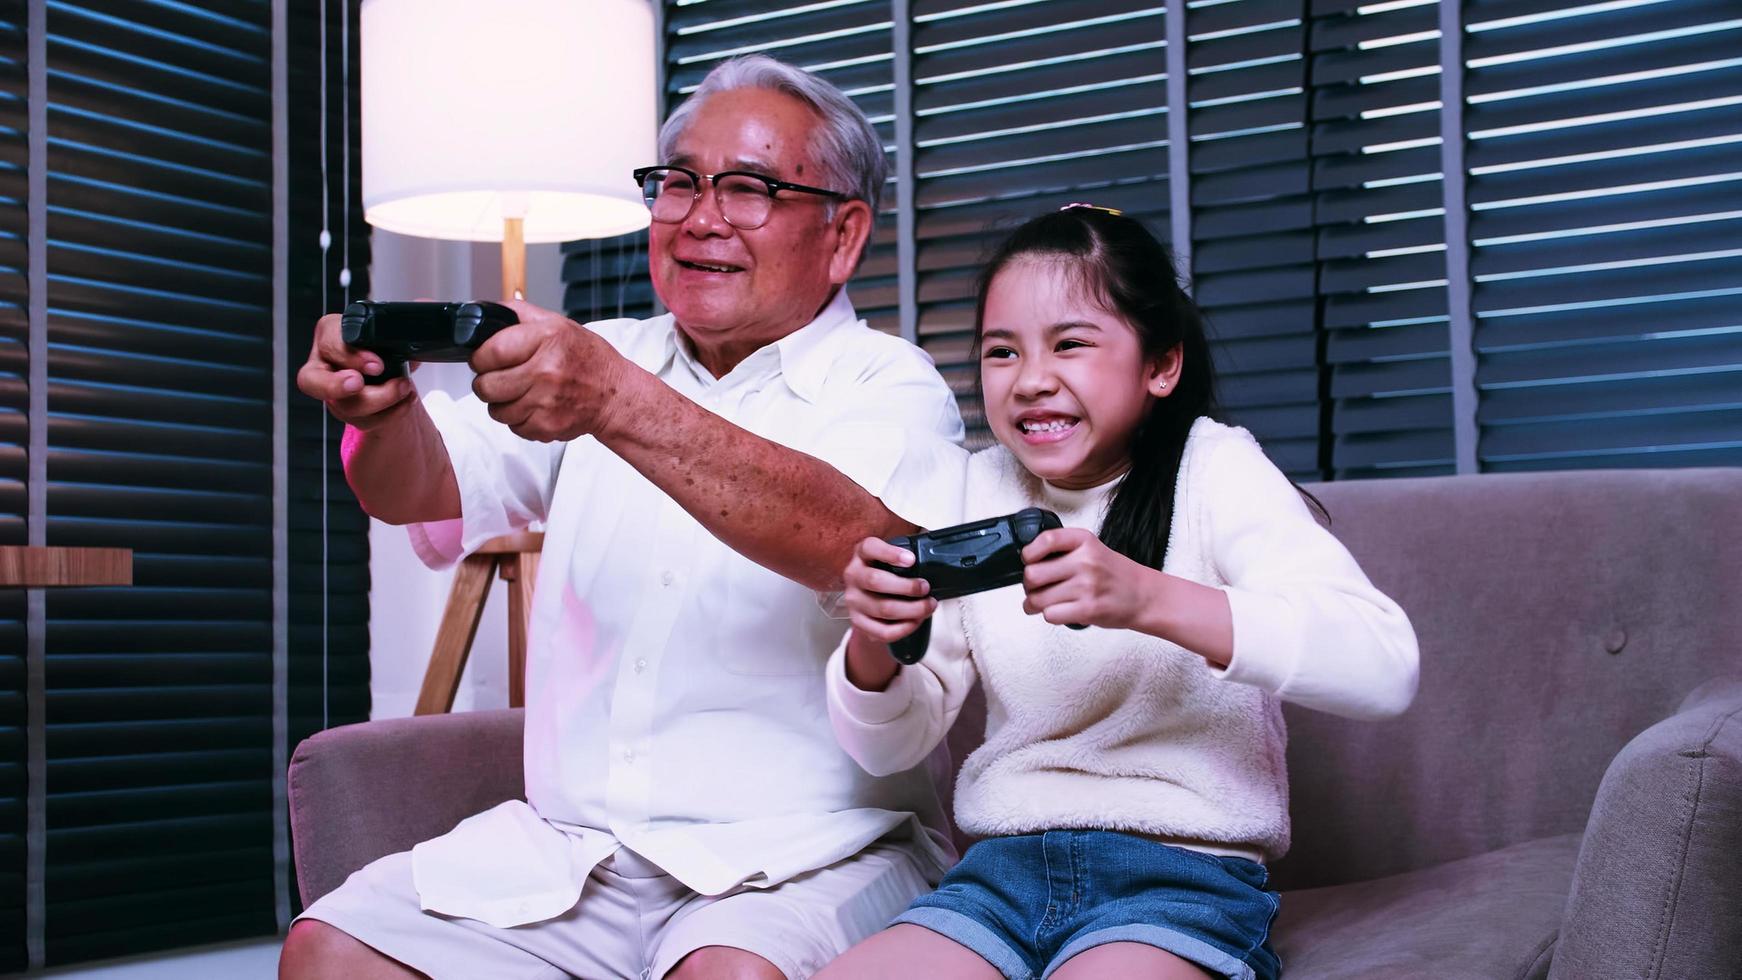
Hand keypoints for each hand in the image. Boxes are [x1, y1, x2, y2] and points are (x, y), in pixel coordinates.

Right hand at [296, 311, 415, 428]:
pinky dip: (390, 414)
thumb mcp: (393, 328)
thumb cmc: (382, 345)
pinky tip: (405, 402)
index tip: (376, 364)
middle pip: (311, 380)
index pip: (328, 340)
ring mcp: (333, 392)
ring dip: (380, 400)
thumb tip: (424, 303)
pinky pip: (363, 421)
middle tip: (360, 384)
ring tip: (403, 389)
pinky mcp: (347, 412)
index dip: (349, 354)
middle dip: (336, 385)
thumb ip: (405, 316)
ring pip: (343, 406)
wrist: (391, 370)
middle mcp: (324, 364)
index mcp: (331, 333)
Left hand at [469, 300, 631, 441]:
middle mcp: (546, 371)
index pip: (490, 352)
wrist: (615, 395)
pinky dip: (520, 419)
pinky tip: (535, 406)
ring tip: (521, 392)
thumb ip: (519, 315)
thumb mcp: (557, 323)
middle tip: (501, 377)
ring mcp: (546, 403)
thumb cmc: (586, 358)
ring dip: (503, 403)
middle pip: (486, 386)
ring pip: (496, 411)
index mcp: (547, 339)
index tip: (484, 359)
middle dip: (487, 382)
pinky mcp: (547, 426)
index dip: (480, 357)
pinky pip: (514, 427)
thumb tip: (484, 314)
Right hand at [842, 537, 935, 644]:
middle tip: (925, 587)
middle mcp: (853, 576)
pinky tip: (916, 620)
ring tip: (928, 605)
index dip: (890, 553)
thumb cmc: (884, 575)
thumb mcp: (889, 559)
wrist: (866, 601)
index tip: (911, 560)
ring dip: (912, 609)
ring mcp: (853, 601)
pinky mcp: (859, 622)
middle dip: (907, 586)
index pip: (869, 548)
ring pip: (883, 609)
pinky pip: (884, 631)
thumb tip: (933, 562)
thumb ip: (905, 558)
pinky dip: (905, 627)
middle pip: (876, 581)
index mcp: (861, 555)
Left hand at [1020, 528, 1154, 629]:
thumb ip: (1064, 551)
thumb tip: (1028, 563)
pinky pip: (1050, 615)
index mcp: (1084, 541)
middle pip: (1033, 574)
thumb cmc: (1115, 574)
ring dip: (1034, 604)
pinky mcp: (1088, 609)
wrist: (1143, 595)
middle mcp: (1085, 561)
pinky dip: (1050, 615)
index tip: (1029, 560)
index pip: (1046, 540)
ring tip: (1043, 603)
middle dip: (1029, 585)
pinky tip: (1059, 611)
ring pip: (1038, 599)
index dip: (1029, 553)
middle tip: (1035, 588)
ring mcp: (1087, 586)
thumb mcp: (1092, 549)